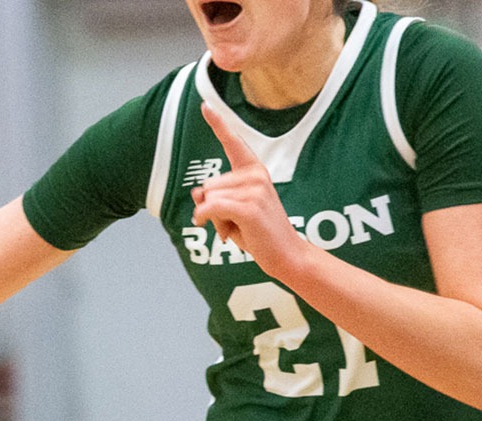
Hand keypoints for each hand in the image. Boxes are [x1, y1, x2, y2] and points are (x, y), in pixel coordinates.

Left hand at [192, 105, 307, 270]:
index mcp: (254, 171)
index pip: (233, 143)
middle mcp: (255, 174)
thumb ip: (215, 198)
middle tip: (237, 222)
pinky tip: (225, 234)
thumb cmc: (258, 233)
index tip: (205, 105)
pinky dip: (208, 221)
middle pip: (207, 185)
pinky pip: (209, 208)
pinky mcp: (248, 206)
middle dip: (212, 209)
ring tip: (238, 228)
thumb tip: (196, 192)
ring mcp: (254, 189)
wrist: (285, 254)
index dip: (218, 124)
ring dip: (214, 220)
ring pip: (207, 199)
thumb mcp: (231, 213)